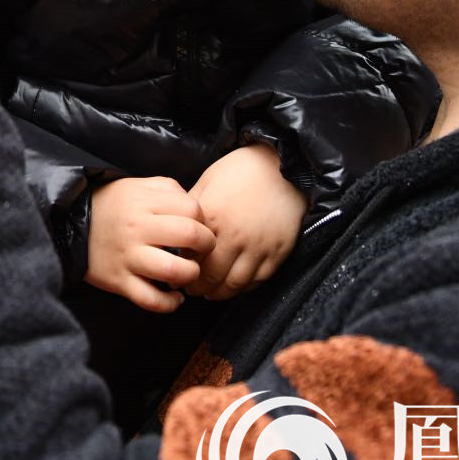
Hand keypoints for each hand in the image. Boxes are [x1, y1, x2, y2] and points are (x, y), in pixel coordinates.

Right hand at [84, 177, 215, 313]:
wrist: (67, 224)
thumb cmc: (111, 205)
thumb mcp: (136, 186)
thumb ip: (167, 189)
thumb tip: (195, 210)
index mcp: (144, 203)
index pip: (192, 209)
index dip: (203, 220)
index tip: (198, 226)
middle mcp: (137, 229)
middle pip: (190, 236)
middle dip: (206, 245)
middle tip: (201, 249)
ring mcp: (128, 257)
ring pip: (173, 271)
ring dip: (190, 275)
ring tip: (187, 272)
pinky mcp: (119, 281)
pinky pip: (151, 300)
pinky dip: (169, 304)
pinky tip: (175, 298)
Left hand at [186, 145, 305, 300]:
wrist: (281, 165)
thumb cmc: (240, 170)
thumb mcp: (207, 182)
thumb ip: (192, 209)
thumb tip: (177, 230)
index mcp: (213, 219)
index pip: (191, 257)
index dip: (182, 270)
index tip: (177, 273)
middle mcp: (235, 237)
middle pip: (211, 277)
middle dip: (198, 288)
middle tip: (192, 289)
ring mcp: (259, 247)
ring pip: (234, 285)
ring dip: (219, 293)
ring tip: (211, 292)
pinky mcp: (278, 252)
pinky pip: (258, 281)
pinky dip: (244, 288)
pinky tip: (235, 285)